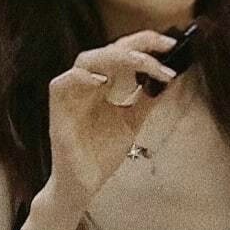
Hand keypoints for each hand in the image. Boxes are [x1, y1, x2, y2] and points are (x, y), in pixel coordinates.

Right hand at [46, 30, 179, 207]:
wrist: (84, 185)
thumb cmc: (101, 155)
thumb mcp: (133, 122)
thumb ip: (148, 99)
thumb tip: (170, 78)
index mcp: (104, 85)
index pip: (123, 53)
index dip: (146, 44)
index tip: (171, 44)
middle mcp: (87, 85)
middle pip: (108, 50)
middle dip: (137, 44)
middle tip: (163, 47)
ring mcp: (72, 96)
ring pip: (86, 60)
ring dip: (115, 57)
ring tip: (139, 63)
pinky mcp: (57, 110)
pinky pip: (61, 83)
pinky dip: (81, 77)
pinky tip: (102, 82)